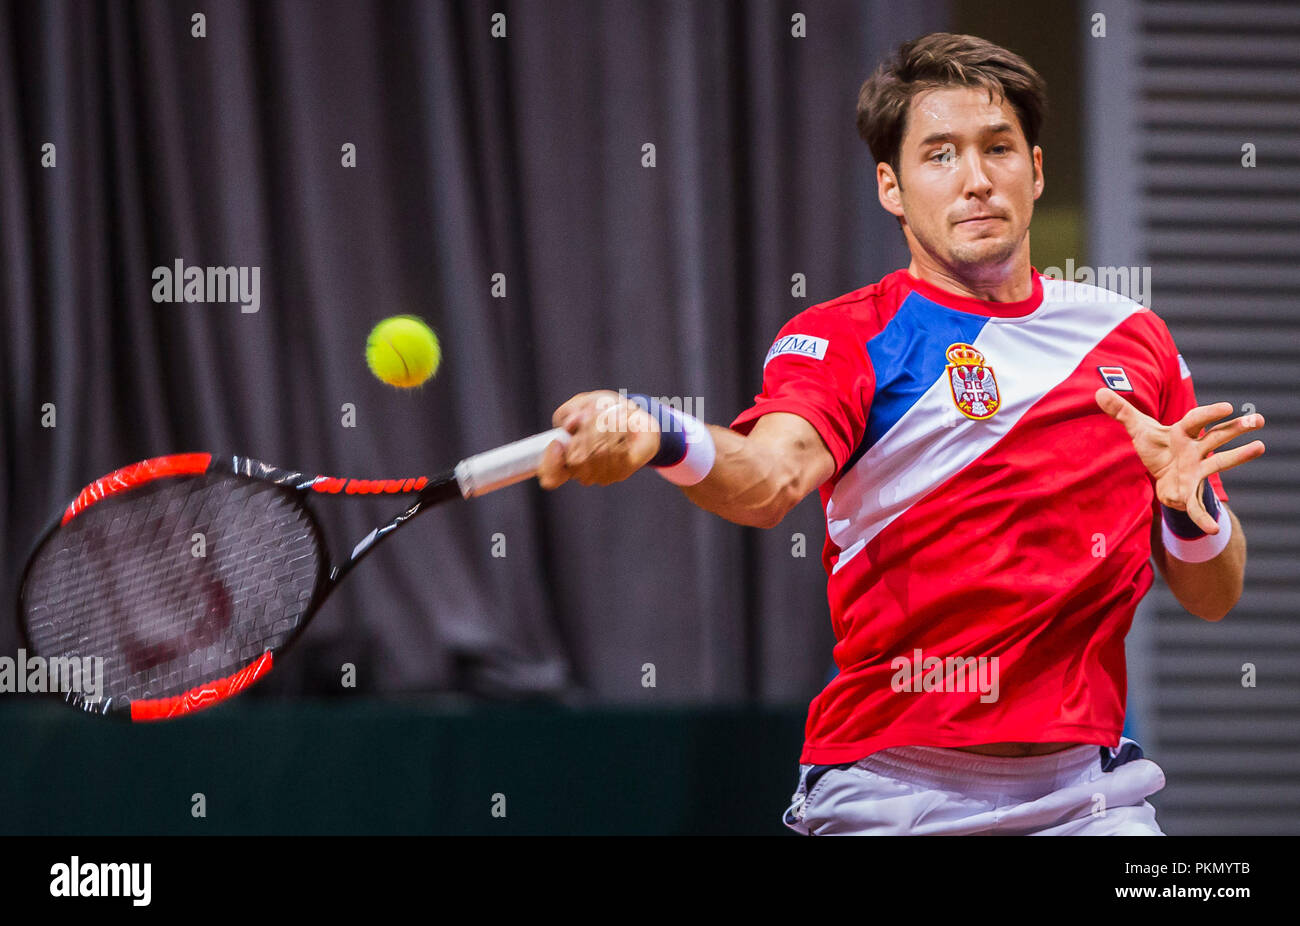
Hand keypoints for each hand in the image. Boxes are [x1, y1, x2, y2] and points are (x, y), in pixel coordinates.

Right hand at [537, 390, 661, 488]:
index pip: (549, 475)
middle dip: (587, 429)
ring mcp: (600, 475)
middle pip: (577, 459)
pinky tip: (625, 422)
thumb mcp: (580, 404)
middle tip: (595, 409)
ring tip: (615, 411)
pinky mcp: (621, 471)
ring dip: (607, 426)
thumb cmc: (601, 410)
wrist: (633, 417)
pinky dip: (622, 432)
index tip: (556, 443)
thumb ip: (569, 412)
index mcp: (562, 457)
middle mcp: (579, 472)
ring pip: (599, 453)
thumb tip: (572, 423)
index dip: (550, 463)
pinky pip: (618, 452)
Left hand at [1095, 388, 1265, 532]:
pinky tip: (1212, 529)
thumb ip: (1121, 412)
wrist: (1163, 477)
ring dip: (1240, 456)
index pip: (1196, 420)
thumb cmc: (1157, 449)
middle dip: (1236, 429)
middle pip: (1218, 437)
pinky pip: (1198, 506)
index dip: (1210, 413)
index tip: (1228, 407)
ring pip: (1221, 463)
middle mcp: (1195, 450)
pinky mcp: (1191, 493)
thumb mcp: (1138, 430)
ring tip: (1260, 447)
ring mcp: (1197, 470)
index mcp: (1182, 433)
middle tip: (1259, 420)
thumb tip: (1097, 392)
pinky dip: (1204, 518)